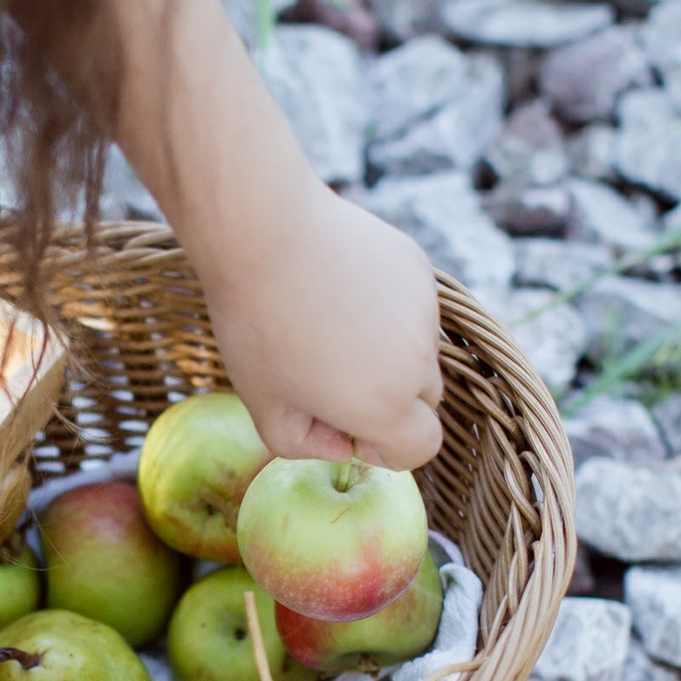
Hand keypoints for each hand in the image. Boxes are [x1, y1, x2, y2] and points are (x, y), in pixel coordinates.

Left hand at [201, 185, 445, 471]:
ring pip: (419, 348)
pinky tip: (339, 286)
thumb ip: (307, 445)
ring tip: (330, 322)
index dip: (388, 448)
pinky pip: (412, 305)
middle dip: (390, 399)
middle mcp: (419, 361)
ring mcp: (423, 310)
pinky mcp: (418, 267)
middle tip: (333, 374)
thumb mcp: (265, 406)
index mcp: (385, 406)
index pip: (423, 448)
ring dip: (389, 350)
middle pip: (424, 398)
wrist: (262, 232)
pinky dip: (386, 307)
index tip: (350, 425)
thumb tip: (343, 444)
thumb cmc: (256, 326)